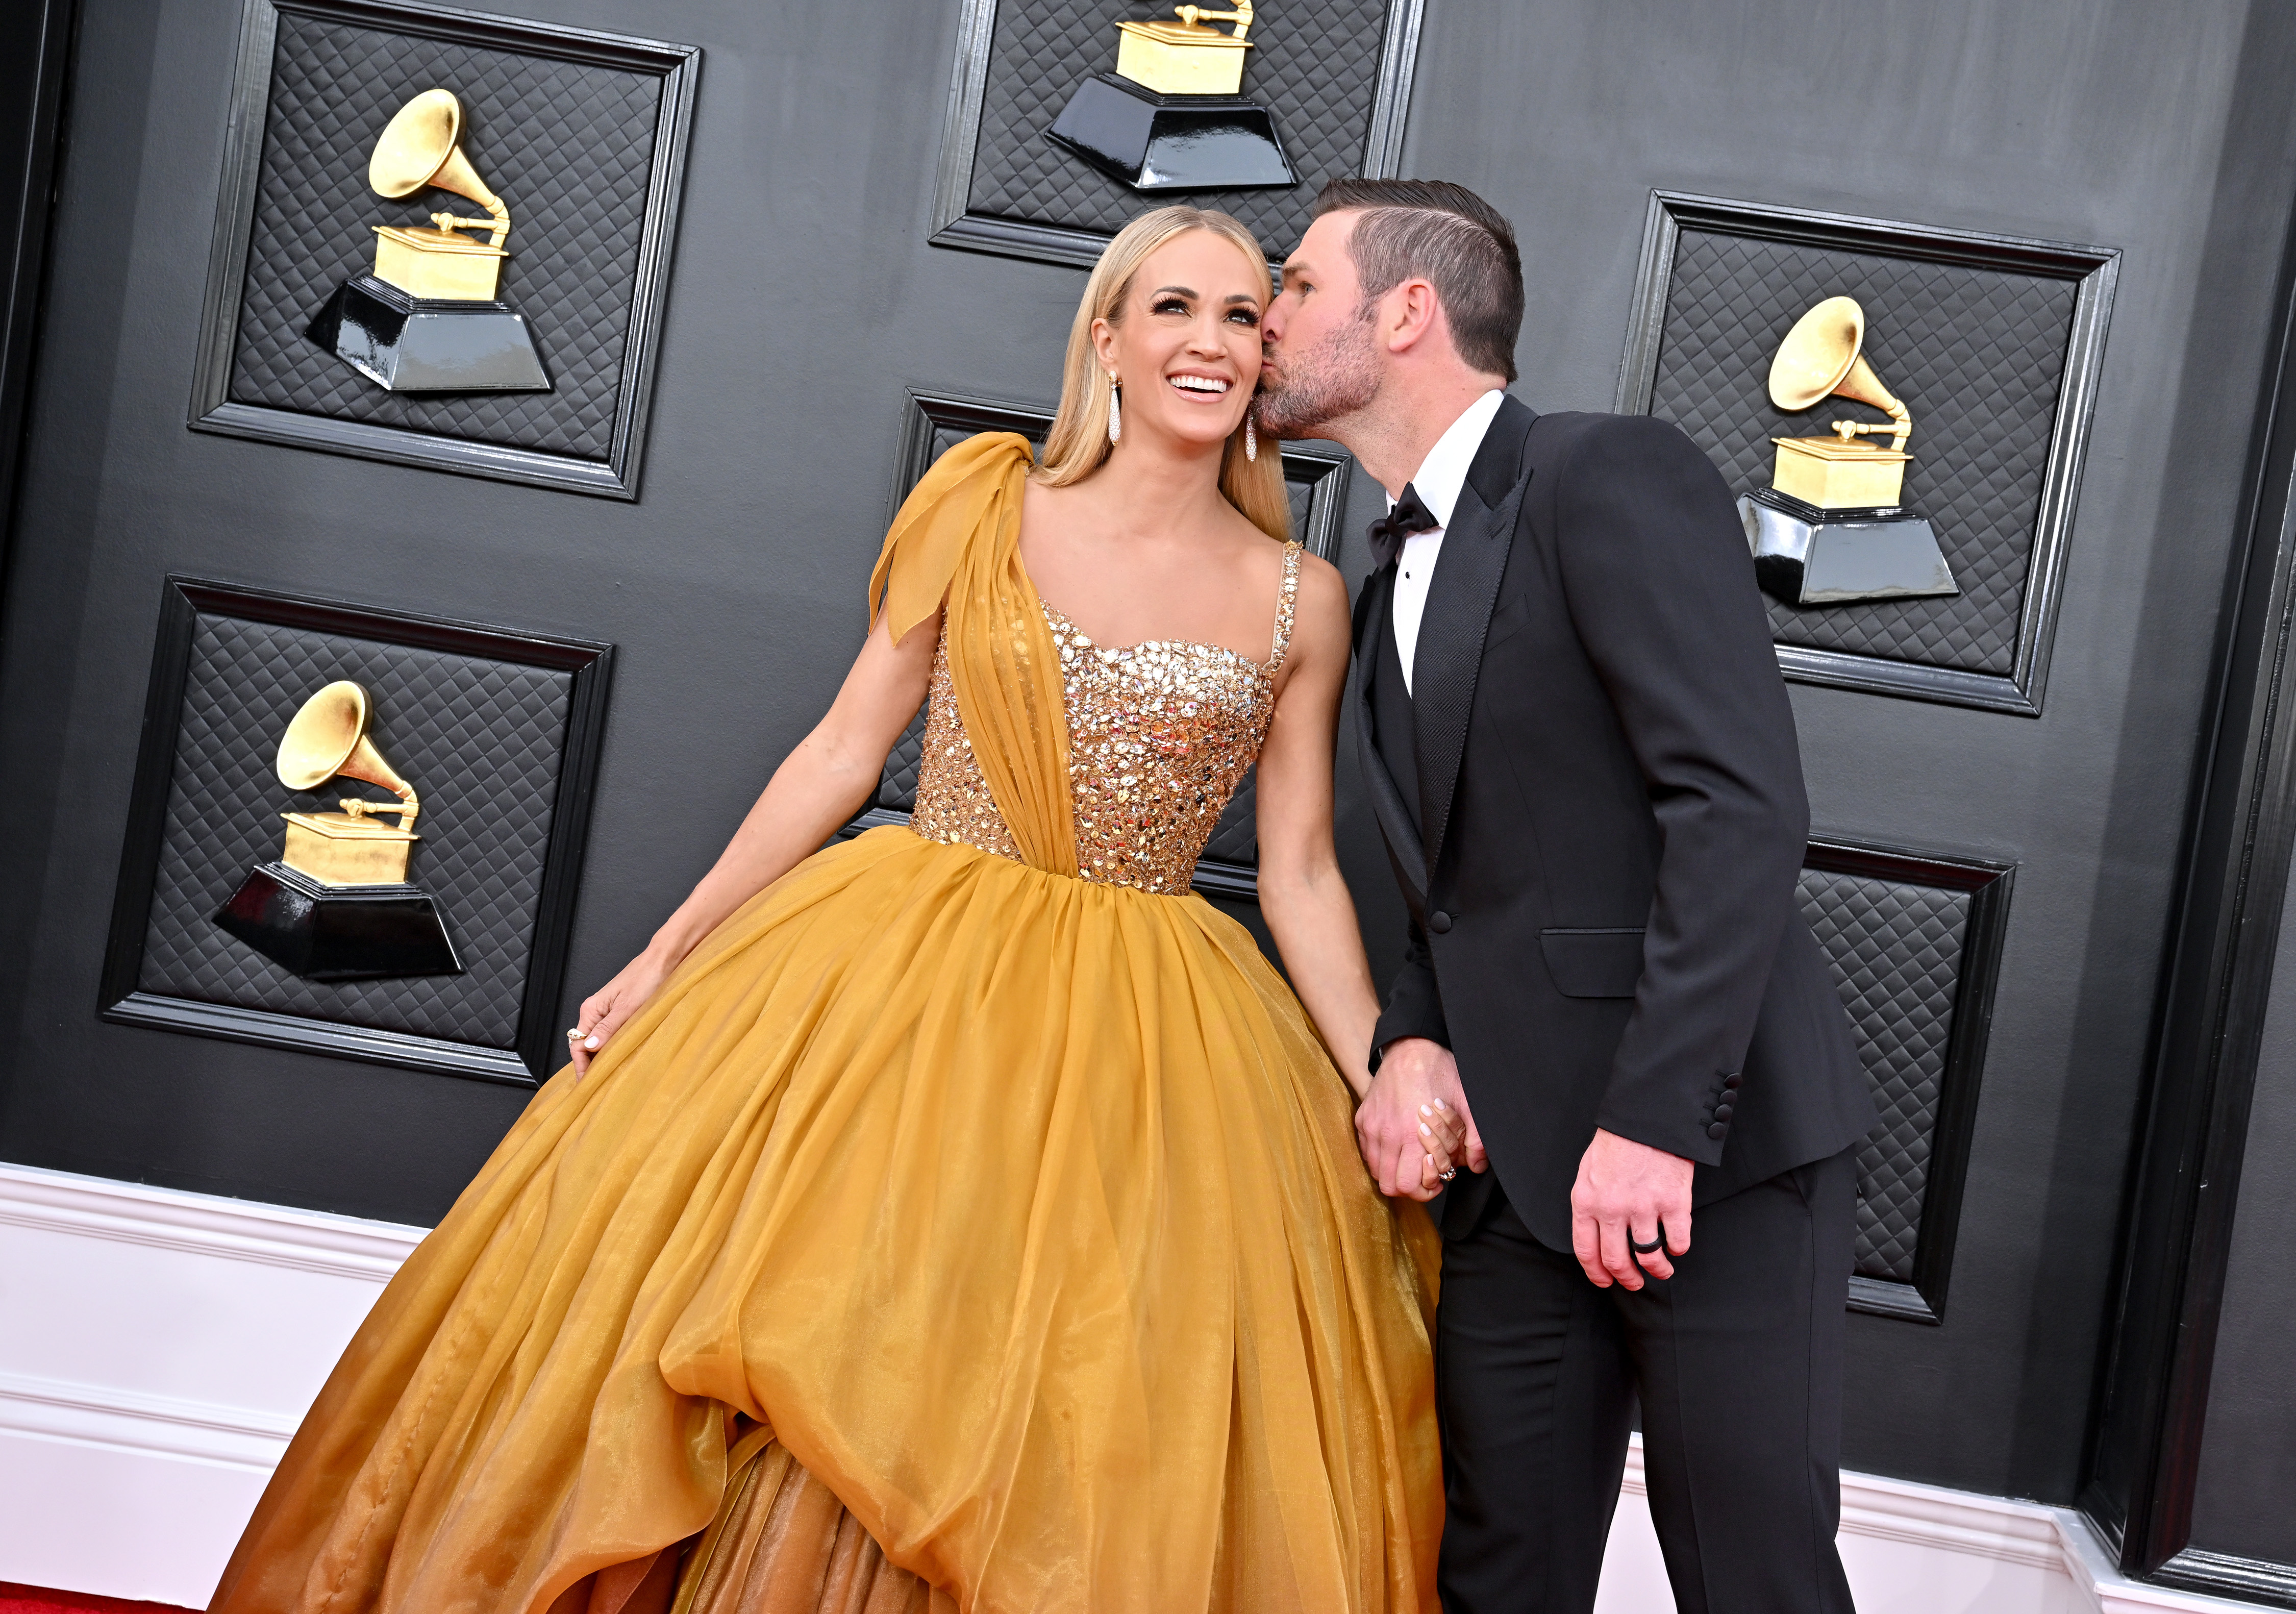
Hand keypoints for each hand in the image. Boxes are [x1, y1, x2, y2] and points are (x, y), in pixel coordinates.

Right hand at [567, 951, 673, 1077]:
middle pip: (586, 1045)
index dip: (582, 1067)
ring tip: (612, 1076)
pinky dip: (616, 1048)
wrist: (666, 960)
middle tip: (600, 1086)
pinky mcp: (623, 1013)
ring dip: (605, 1058)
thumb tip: (589, 1047)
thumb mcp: (627, 1008)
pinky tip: (624, 1058)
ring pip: (601, 1041)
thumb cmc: (647, 977)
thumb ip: (608, 1029)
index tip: (589, 1084)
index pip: (577, 1045)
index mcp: (591, 1009)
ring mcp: (610, 1012)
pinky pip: (614, 1035)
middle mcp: (597, 1011)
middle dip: (592, 1065)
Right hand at [1355, 1037, 1481, 1200]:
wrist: (1410, 1046)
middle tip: (1425, 1173)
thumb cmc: (1439, 1072)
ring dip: (1394, 1173)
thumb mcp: (1466, 1102)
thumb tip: (1476, 1165)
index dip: (1425, 1189)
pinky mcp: (1363, 1119)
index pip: (1409, 1185)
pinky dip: (1380, 1158)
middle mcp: (1388, 1133)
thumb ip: (1475, 1137)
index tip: (1437, 1180)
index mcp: (1412, 1133)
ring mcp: (1372, 1126)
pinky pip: (1367, 1153)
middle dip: (1410, 1186)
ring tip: (1412, 1161)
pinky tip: (1398, 1147)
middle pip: (1390, 1185)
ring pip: (1376, 1172)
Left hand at [1570, 1128, 1693, 1288]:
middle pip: (1617, 1260)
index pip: (1586, 1250)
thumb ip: (1590, 1202)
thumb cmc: (1618, 1141)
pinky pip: (1678, 1241)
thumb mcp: (1589, 1170)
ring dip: (1657, 1270)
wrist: (1647, 1117)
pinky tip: (1677, 1246)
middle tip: (1634, 1283)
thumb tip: (1595, 1231)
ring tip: (1661, 1270)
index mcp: (1586, 1201)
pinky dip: (1678, 1248)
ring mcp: (1644, 1207)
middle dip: (1626, 1278)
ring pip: (1649, 1257)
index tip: (1605, 1282)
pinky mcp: (1673, 1203)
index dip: (1596, 1273)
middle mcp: (1612, 1209)